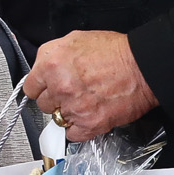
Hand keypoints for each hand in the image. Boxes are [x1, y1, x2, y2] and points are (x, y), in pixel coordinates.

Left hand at [22, 30, 158, 142]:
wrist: (143, 67)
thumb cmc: (116, 52)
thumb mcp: (75, 40)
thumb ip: (53, 55)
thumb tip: (44, 68)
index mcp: (52, 64)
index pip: (30, 87)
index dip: (40, 87)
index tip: (47, 89)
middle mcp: (59, 87)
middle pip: (43, 104)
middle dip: (56, 99)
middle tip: (72, 92)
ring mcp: (73, 107)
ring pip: (58, 119)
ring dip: (68, 113)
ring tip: (85, 102)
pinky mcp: (89, 124)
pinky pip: (72, 134)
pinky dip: (79, 129)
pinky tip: (88, 116)